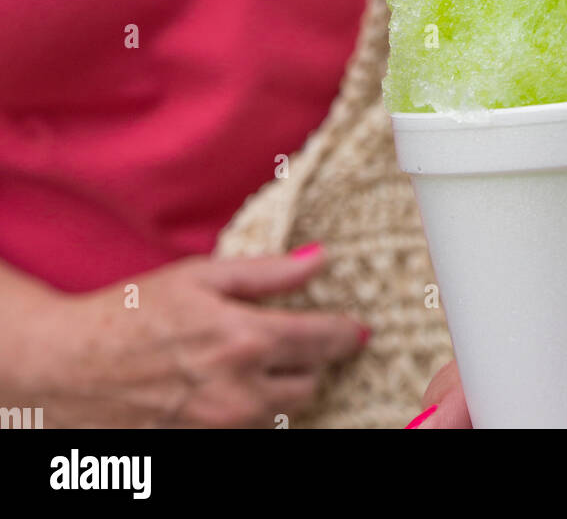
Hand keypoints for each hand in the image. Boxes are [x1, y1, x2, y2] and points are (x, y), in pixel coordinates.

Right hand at [6, 246, 368, 427]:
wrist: (73, 366)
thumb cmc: (131, 314)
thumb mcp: (199, 276)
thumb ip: (266, 271)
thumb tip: (317, 258)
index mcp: (245, 339)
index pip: (322, 340)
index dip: (347, 333)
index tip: (358, 328)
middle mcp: (241, 389)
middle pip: (311, 383)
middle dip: (316, 361)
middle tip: (305, 338)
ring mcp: (222, 423)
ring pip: (283, 411)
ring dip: (285, 386)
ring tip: (264, 359)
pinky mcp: (203, 442)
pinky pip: (250, 429)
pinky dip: (254, 408)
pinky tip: (235, 384)